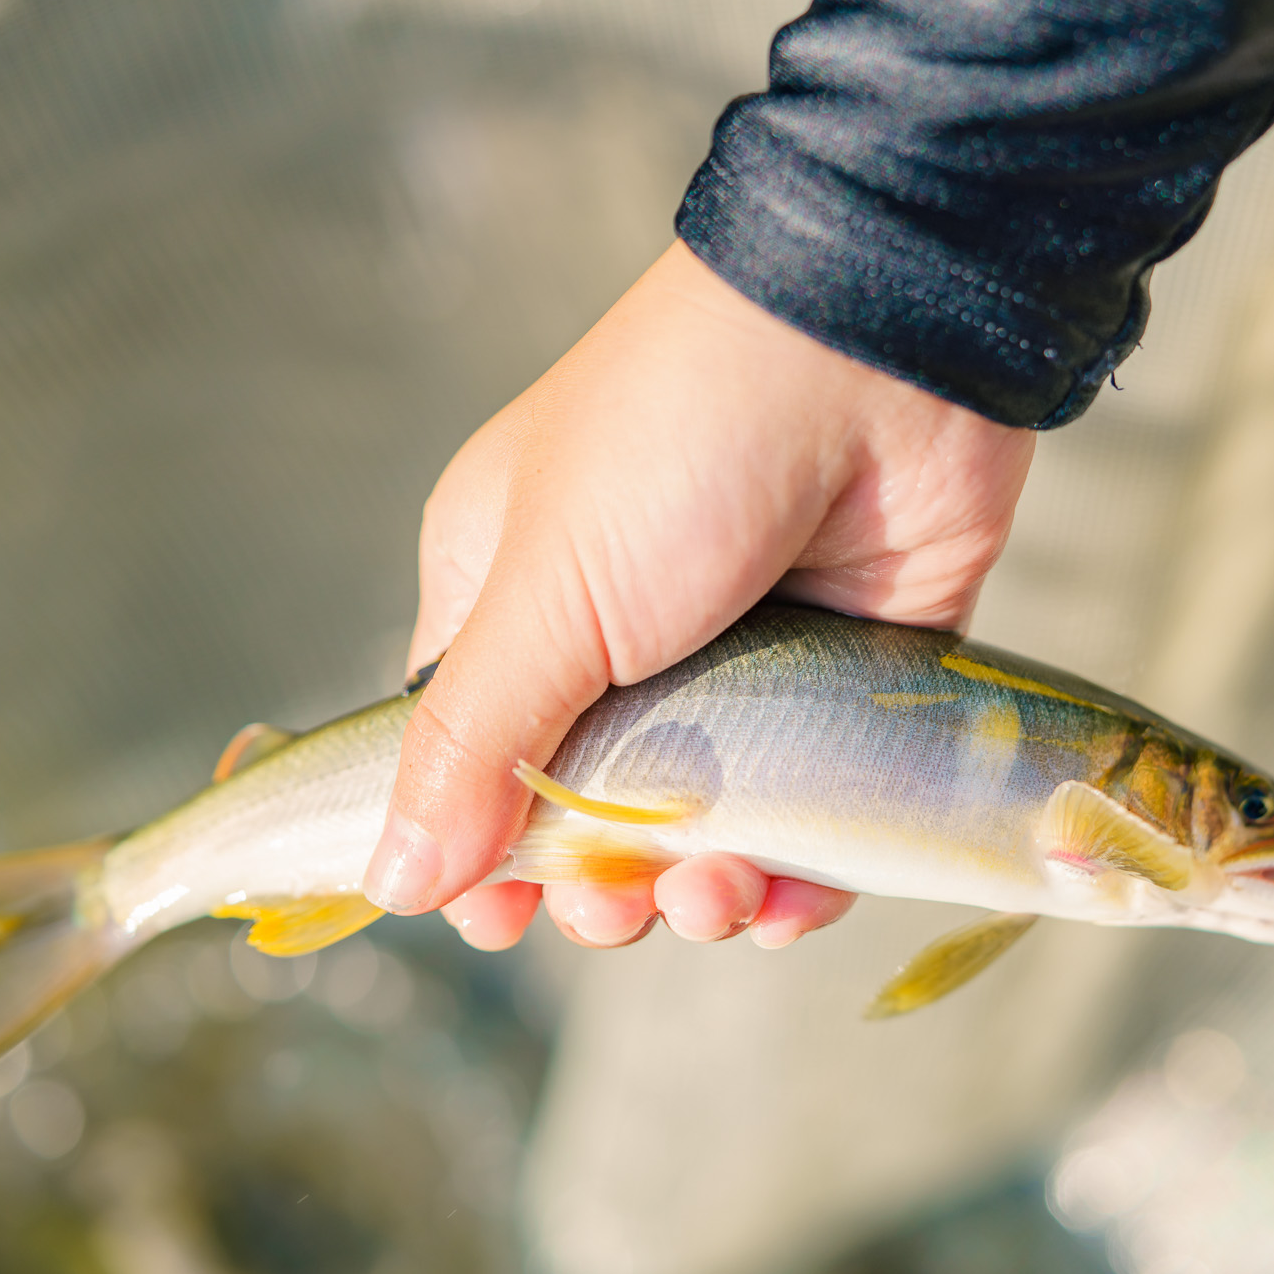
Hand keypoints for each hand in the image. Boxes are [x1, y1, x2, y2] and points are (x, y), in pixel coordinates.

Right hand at [366, 241, 1034, 949]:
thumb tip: (392, 885)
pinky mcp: (843, 684)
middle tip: (620, 906)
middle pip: (587, 818)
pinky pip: (813, 817)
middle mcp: (618, 639)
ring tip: (718, 896)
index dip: (479, 850)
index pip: (468, 756)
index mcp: (511, 596)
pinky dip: (800, 877)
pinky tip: (791, 900)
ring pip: (705, 834)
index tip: (498, 923)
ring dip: (702, 894)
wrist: (881, 349)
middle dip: (599, 887)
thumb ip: (471, 746)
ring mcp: (738, 664)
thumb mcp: (546, 594)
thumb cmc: (681, 443)